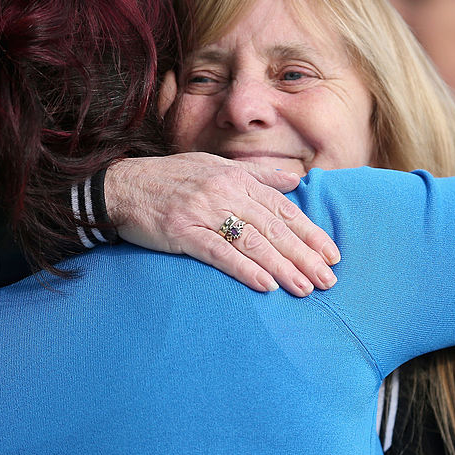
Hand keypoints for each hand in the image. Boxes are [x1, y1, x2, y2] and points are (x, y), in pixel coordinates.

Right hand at [105, 153, 339, 296]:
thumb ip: (257, 176)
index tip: (332, 254)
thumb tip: (296, 181)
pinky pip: (219, 252)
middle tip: (328, 280)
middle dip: (304, 255)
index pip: (283, 209)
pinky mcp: (181, 231)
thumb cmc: (172, 178)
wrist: (122, 186)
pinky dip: (244, 269)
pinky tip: (266, 285)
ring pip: (251, 241)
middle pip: (273, 228)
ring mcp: (202, 210)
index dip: (310, 233)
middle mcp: (223, 191)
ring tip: (304, 288)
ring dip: (282, 267)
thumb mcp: (216, 167)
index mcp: (236, 178)